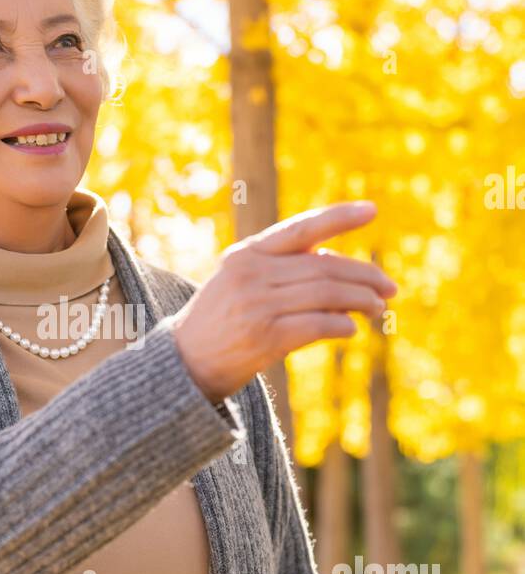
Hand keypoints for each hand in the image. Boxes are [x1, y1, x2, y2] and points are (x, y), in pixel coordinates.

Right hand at [170, 201, 396, 402]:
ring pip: (326, 294)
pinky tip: (352, 329)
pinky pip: (317, 325)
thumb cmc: (220, 321)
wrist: (183, 363)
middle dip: (364, 276)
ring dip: (360, 301)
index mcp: (247, 254)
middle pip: (324, 267)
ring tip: (378, 308)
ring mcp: (257, 306)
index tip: (372, 210)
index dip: (338, 217)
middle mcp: (252, 274)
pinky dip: (341, 325)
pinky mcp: (264, 338)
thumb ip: (283, 268)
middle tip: (389, 287)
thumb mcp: (241, 281)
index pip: (300, 229)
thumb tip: (337, 264)